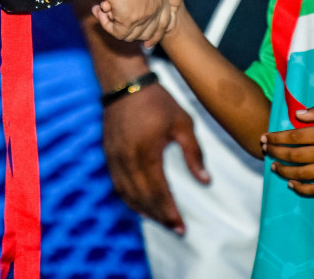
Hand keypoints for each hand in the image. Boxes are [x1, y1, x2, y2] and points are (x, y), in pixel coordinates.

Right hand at [101, 81, 209, 233]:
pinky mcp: (108, 154)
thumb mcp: (183, 123)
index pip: (159, 192)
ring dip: (143, 210)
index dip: (170, 212)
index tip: (181, 227)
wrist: (125, 83)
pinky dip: (128, 199)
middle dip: (159, 216)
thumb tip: (205, 180)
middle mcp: (128, 159)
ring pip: (127, 194)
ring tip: (159, 221)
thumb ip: (194, 153)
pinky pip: (117, 184)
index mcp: (147, 152)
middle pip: (143, 197)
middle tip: (173, 228)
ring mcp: (115, 158)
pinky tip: (138, 205)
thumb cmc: (157, 101)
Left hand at [262, 105, 313, 196]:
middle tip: (264, 149)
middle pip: (294, 155)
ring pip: (301, 173)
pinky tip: (291, 183)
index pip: (296, 136)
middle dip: (275, 152)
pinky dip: (301, 188)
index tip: (265, 137)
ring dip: (283, 170)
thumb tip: (297, 115)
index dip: (277, 137)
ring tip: (273, 166)